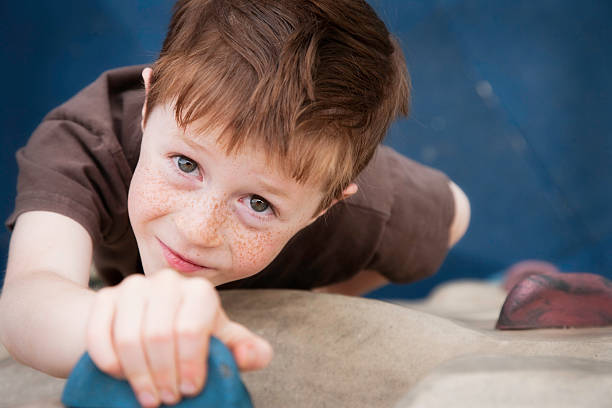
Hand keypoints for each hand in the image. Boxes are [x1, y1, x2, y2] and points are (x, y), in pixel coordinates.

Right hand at [86, 269, 272, 406]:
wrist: (146, 321)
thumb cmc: (190, 337)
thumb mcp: (219, 343)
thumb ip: (244, 350)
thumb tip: (255, 355)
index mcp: (199, 291)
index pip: (191, 329)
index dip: (190, 365)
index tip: (190, 390)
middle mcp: (167, 282)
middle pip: (159, 335)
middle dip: (164, 375)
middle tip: (168, 399)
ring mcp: (133, 286)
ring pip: (129, 336)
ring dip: (137, 374)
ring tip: (148, 397)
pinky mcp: (104, 297)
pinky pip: (100, 332)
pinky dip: (107, 360)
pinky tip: (118, 376)